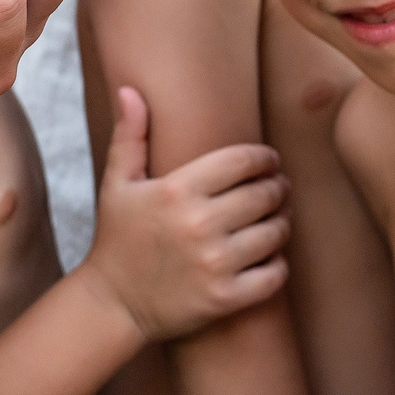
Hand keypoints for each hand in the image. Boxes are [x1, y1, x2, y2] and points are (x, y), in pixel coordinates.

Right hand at [77, 85, 289, 342]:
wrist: (112, 304)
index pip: (242, 160)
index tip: (269, 161)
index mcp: (177, 190)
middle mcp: (199, 224)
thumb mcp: (117, 185)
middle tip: (278, 188)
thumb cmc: (118, 239)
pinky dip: (279, 263)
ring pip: (276, 232)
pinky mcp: (225, 298)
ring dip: (282, 223)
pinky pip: (275, 274)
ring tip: (278, 219)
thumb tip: (131, 90)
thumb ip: (130, 137)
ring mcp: (214, 263)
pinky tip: (271, 256)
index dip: (264, 158)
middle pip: (265, 194)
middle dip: (277, 188)